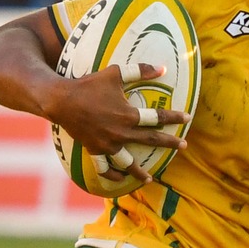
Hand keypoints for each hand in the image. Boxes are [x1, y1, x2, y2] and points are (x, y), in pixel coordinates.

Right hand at [45, 63, 187, 185]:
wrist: (61, 100)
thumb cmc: (89, 85)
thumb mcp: (115, 73)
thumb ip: (140, 71)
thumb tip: (164, 68)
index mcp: (128, 115)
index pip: (157, 118)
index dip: (174, 117)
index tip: (187, 118)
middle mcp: (120, 133)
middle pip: (150, 141)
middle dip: (170, 143)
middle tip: (184, 146)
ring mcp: (107, 145)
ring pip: (128, 162)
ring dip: (140, 172)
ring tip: (150, 179)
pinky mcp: (94, 150)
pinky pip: (105, 168)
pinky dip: (113, 175)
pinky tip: (121, 179)